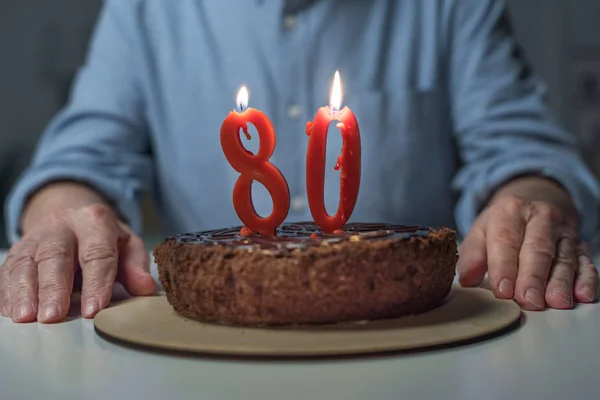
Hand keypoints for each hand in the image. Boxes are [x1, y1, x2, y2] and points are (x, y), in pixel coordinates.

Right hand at [0, 204, 155, 322]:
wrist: (72, 214)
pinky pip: (8, 269)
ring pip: (26, 261)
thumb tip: (146, 287)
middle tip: (53, 316)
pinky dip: (7, 291)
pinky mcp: (18, 248)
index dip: (96, 282)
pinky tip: (11, 311)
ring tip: (27, 317)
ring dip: (24, 291)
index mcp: (96, 221)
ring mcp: (36, 235)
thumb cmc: (104, 238)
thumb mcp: (127, 244)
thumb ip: (136, 265)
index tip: (93, 310)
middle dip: (53, 288)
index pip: (97, 253)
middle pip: (55, 255)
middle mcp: (63, 225)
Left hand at [458, 195, 597, 309]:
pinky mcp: (579, 246)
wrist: (531, 208)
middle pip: (537, 249)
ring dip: (560, 281)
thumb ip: (472, 255)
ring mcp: (562, 232)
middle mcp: (540, 218)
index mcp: (509, 211)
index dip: (504, 267)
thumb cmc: (501, 227)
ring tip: (555, 301)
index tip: (502, 291)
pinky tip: (582, 294)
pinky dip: (586, 279)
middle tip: (528, 301)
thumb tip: (466, 279)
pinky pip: (585, 263)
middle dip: (533, 277)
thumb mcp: (480, 232)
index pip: (506, 240)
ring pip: (563, 258)